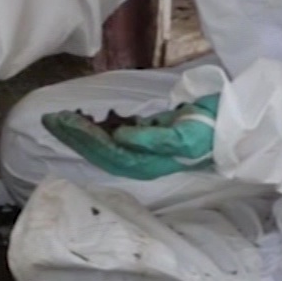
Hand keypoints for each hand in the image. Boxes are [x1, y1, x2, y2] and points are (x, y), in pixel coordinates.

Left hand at [43, 95, 217, 180]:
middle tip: (50, 119)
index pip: (105, 151)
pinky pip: (115, 135)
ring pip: (104, 144)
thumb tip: (120, 136)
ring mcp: (143, 151)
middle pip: (99, 150)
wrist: (231, 129)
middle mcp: (140, 161)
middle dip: (73, 136)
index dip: (82, 138)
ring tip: (61, 118)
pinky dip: (98, 127)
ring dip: (82, 132)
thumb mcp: (182, 134)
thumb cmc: (209, 131)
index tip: (61, 121)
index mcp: (146, 163)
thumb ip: (151, 138)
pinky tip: (87, 118)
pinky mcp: (148, 138)